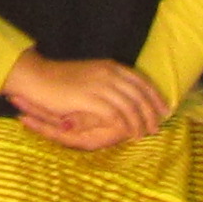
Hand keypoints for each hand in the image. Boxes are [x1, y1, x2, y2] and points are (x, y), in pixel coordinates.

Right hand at [4, 53, 167, 150]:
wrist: (39, 77)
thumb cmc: (62, 79)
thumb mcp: (91, 74)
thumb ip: (109, 82)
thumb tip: (125, 95)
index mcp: (111, 66)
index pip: (142, 81)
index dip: (155, 96)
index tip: (164, 109)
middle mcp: (109, 74)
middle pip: (140, 95)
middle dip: (151, 113)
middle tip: (156, 127)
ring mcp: (100, 85)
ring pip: (130, 107)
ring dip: (139, 123)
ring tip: (142, 135)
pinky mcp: (90, 98)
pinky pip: (115, 115)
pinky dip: (125, 126)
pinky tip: (127, 134)